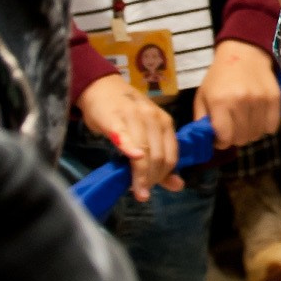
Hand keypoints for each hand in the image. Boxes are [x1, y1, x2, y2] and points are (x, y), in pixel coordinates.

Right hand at [77, 69, 180, 200]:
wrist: (101, 88)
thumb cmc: (125, 113)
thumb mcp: (147, 133)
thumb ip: (161, 159)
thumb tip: (178, 186)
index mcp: (165, 122)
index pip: (171, 156)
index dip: (164, 176)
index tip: (152, 187)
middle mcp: (154, 119)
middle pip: (159, 157)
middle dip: (152, 179)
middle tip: (141, 192)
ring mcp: (135, 117)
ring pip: (144, 152)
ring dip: (140, 175)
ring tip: (135, 190)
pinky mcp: (114, 119)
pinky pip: (124, 136)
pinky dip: (130, 148)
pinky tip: (133, 158)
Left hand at [195, 37, 280, 147]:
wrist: (244, 53)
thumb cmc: (220, 76)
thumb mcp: (203, 95)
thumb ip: (201, 119)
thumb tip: (208, 140)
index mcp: (220, 101)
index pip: (224, 137)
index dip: (221, 142)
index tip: (220, 137)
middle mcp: (241, 102)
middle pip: (241, 138)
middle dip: (235, 138)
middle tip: (233, 129)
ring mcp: (260, 100)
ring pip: (257, 135)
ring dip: (250, 133)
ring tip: (245, 122)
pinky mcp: (274, 99)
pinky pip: (272, 127)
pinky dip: (265, 127)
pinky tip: (258, 118)